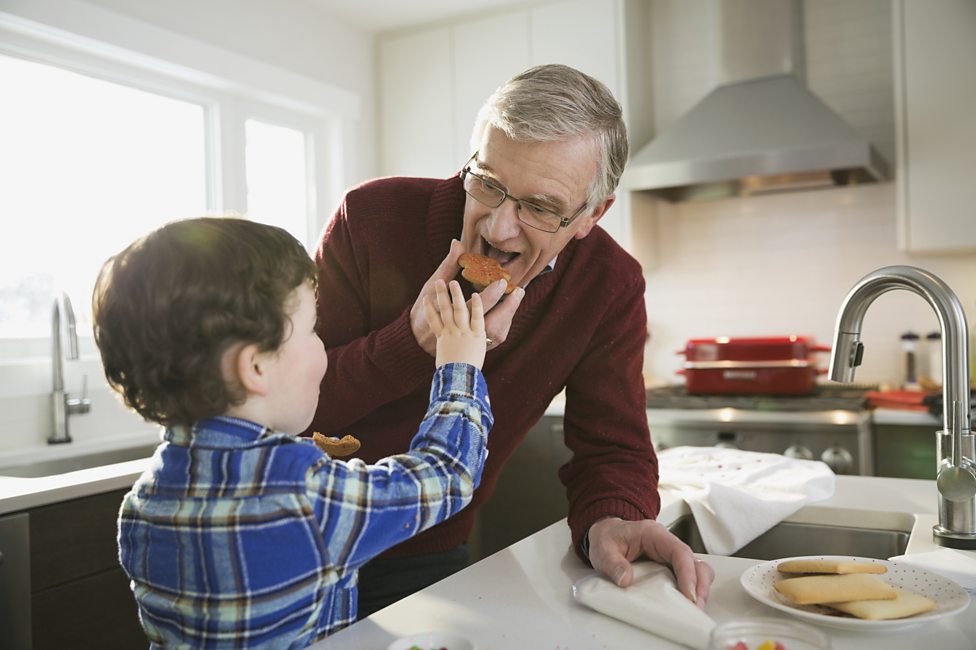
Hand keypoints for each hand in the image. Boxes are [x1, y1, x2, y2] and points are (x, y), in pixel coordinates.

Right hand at [410, 240, 524, 354]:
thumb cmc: (424, 309)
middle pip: (487, 322)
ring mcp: (468, 342)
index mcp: (447, 317)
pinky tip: (509, 309)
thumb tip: (457, 242)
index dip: (488, 295)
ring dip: (507, 315)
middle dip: (505, 306)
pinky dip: (503, 323)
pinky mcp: (474, 346)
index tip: (500, 281)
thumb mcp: (432, 286)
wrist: (417, 341)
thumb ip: (447, 265)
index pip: (471, 307)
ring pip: (493, 332)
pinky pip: (494, 339)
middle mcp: (459, 332)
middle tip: (518, 289)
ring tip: (517, 296)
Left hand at [587, 517, 713, 609]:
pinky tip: (685, 606)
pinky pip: (688, 578)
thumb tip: (625, 579)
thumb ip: (612, 563)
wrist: (606, 534)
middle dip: (699, 587)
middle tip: (695, 608)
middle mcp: (667, 544)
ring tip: (693, 610)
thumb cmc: (608, 538)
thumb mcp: (603, 549)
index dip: (688, 574)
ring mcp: (670, 557)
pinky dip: (691, 592)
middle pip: (695, 563)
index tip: (688, 595)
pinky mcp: (670, 568)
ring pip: (697, 571)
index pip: (680, 552)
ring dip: (699, 591)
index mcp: (654, 534)